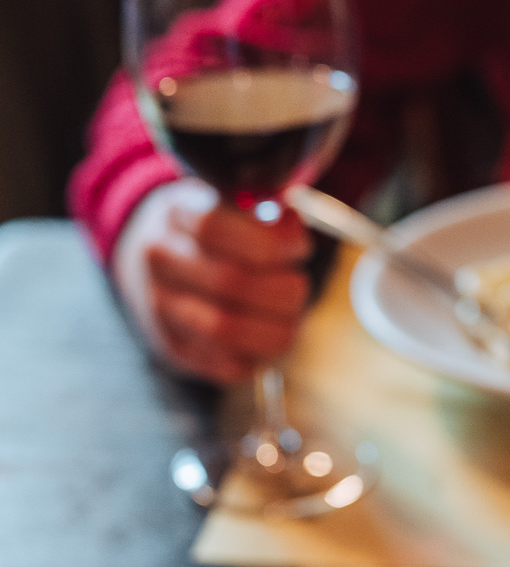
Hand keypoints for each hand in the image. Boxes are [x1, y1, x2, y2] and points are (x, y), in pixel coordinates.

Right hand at [112, 179, 313, 383]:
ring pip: (225, 330)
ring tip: (291, 318)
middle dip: (282, 289)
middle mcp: (161, 263)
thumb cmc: (210, 232)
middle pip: (229, 282)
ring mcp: (162, 309)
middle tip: (299, 288)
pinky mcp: (174, 348)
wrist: (153, 263)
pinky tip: (268, 338)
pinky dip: (258, 356)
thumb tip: (291, 228)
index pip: (217, 229)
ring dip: (275, 329)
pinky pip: (224, 365)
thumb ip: (266, 207)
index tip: (299, 249)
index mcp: (176, 216)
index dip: (272, 242)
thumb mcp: (232, 201)